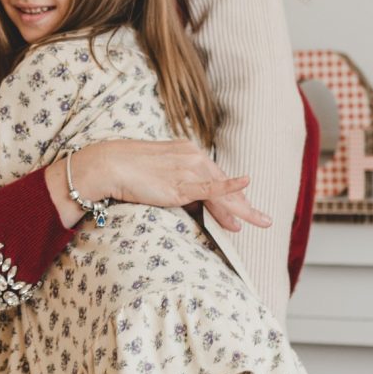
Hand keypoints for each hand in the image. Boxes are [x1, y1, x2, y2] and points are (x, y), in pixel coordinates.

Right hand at [54, 139, 271, 230]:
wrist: (110, 164)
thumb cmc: (127, 169)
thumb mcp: (157, 172)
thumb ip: (174, 182)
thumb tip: (184, 198)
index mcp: (188, 152)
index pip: (215, 175)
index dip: (231, 193)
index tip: (243, 207)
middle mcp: (193, 157)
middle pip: (224, 184)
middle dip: (243, 204)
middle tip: (262, 220)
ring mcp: (188, 170)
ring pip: (222, 192)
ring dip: (241, 209)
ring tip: (260, 222)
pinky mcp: (181, 184)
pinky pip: (211, 188)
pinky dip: (230, 187)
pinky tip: (246, 186)